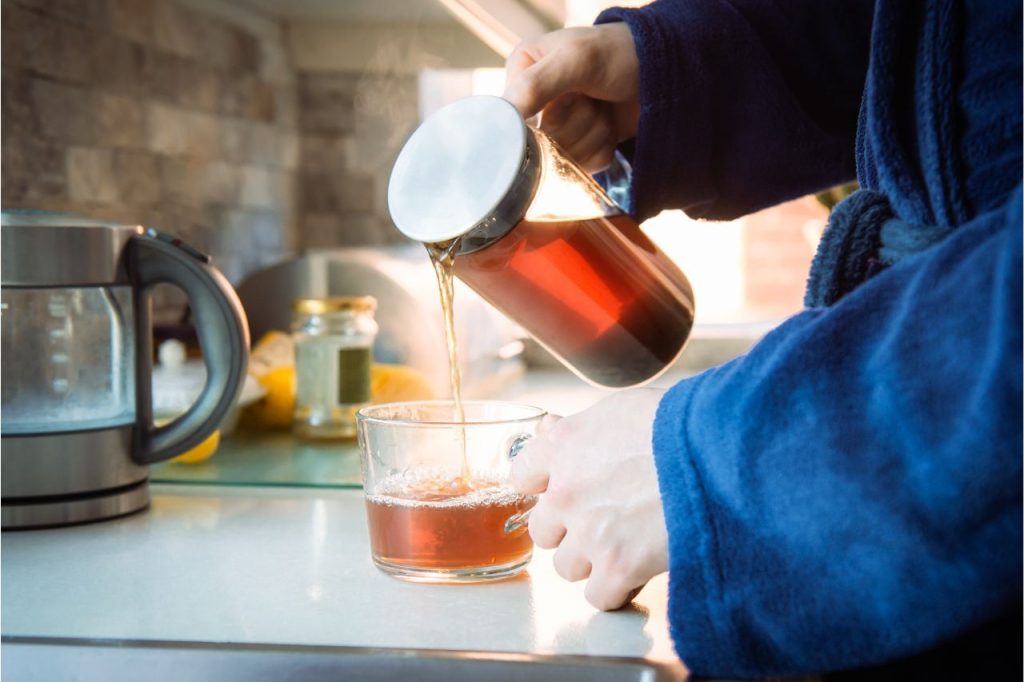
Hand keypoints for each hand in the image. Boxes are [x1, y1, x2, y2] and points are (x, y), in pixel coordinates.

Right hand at [503, 23, 639, 172]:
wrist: (662, 69)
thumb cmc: (617, 52)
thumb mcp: (574, 59)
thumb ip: (535, 85)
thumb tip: (507, 115)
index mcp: (521, 74)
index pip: (515, 119)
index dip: (546, 117)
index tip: (571, 97)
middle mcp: (534, 104)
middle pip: (543, 143)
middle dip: (578, 123)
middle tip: (592, 98)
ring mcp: (556, 129)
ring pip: (566, 158)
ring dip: (594, 133)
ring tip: (603, 107)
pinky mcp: (578, 149)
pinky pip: (584, 167)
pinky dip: (603, 146)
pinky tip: (608, 123)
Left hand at [511, 388, 668, 609]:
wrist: (721, 452)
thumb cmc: (681, 424)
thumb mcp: (622, 409)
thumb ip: (582, 429)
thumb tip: (554, 430)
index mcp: (563, 445)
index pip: (521, 476)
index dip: (543, 487)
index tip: (560, 492)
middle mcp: (565, 490)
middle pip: (542, 531)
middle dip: (569, 530)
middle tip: (606, 522)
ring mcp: (588, 530)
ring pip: (567, 567)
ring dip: (594, 562)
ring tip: (629, 546)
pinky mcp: (617, 565)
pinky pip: (598, 595)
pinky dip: (618, 589)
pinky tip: (639, 571)